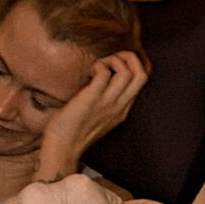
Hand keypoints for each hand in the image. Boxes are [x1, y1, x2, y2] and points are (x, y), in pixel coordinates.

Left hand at [38, 51, 147, 176]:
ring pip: (127, 72)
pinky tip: (88, 73)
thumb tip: (100, 79)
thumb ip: (106, 100)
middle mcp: (120, 106)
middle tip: (110, 59)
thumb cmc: (74, 130)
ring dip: (113, 60)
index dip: (131, 65)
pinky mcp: (92, 99)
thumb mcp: (98, 116)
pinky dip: (98, 66)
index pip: (141, 81)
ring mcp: (107, 103)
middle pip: (142, 75)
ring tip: (98, 66)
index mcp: (123, 109)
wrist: (63, 147)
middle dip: (129, 57)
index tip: (113, 65)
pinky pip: (104, 74)